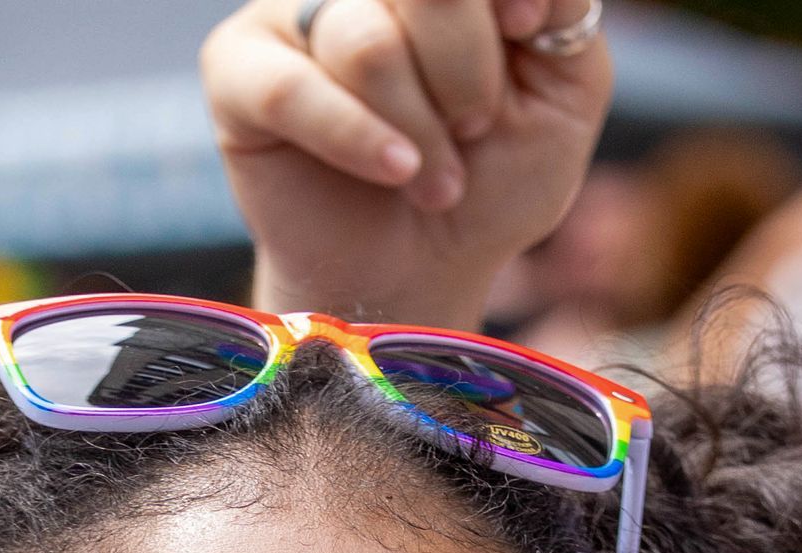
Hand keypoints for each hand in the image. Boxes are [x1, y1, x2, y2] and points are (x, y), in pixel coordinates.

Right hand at [202, 0, 612, 329]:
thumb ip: (563, 7)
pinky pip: (291, 89)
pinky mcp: (237, 68)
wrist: (420, 276)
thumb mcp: (563, 90)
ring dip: (419, 129)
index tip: (528, 34)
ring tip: (435, 181)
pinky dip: (354, 139)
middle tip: (474, 129)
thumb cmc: (490, 181)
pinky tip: (393, 172)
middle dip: (467, 71)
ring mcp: (292, 9)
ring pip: (366, 43)